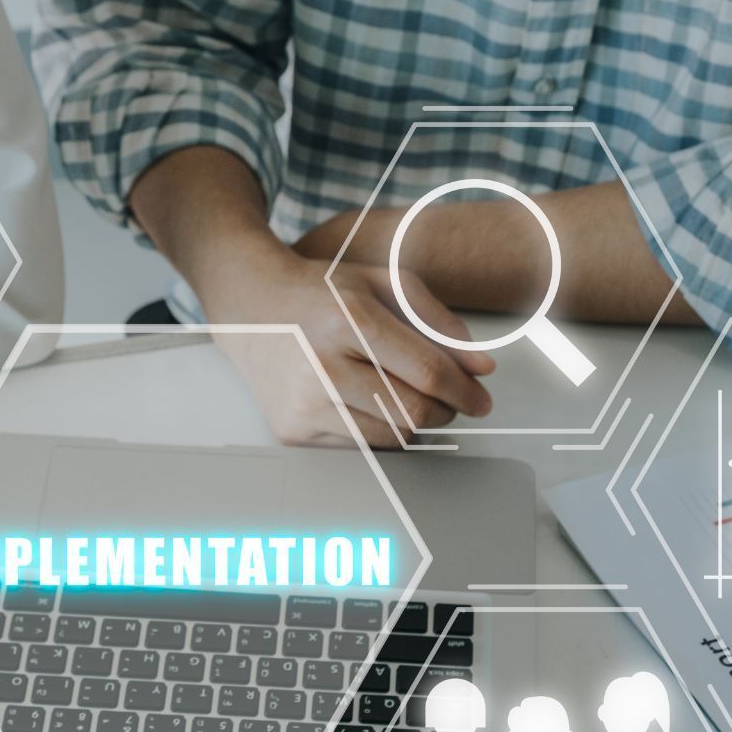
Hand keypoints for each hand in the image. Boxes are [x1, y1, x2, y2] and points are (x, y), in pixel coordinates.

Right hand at [204, 252, 494, 446]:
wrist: (249, 307)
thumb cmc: (321, 293)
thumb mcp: (382, 284)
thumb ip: (436, 322)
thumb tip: (480, 368)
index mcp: (347, 320)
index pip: (426, 371)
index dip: (465, 390)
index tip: (481, 397)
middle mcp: (321, 366)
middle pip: (412, 412)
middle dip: (447, 411)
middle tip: (455, 402)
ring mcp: (303, 404)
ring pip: (390, 438)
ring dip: (418, 426)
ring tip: (419, 403)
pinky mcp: (292, 431)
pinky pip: (359, 448)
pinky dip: (382, 434)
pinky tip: (378, 409)